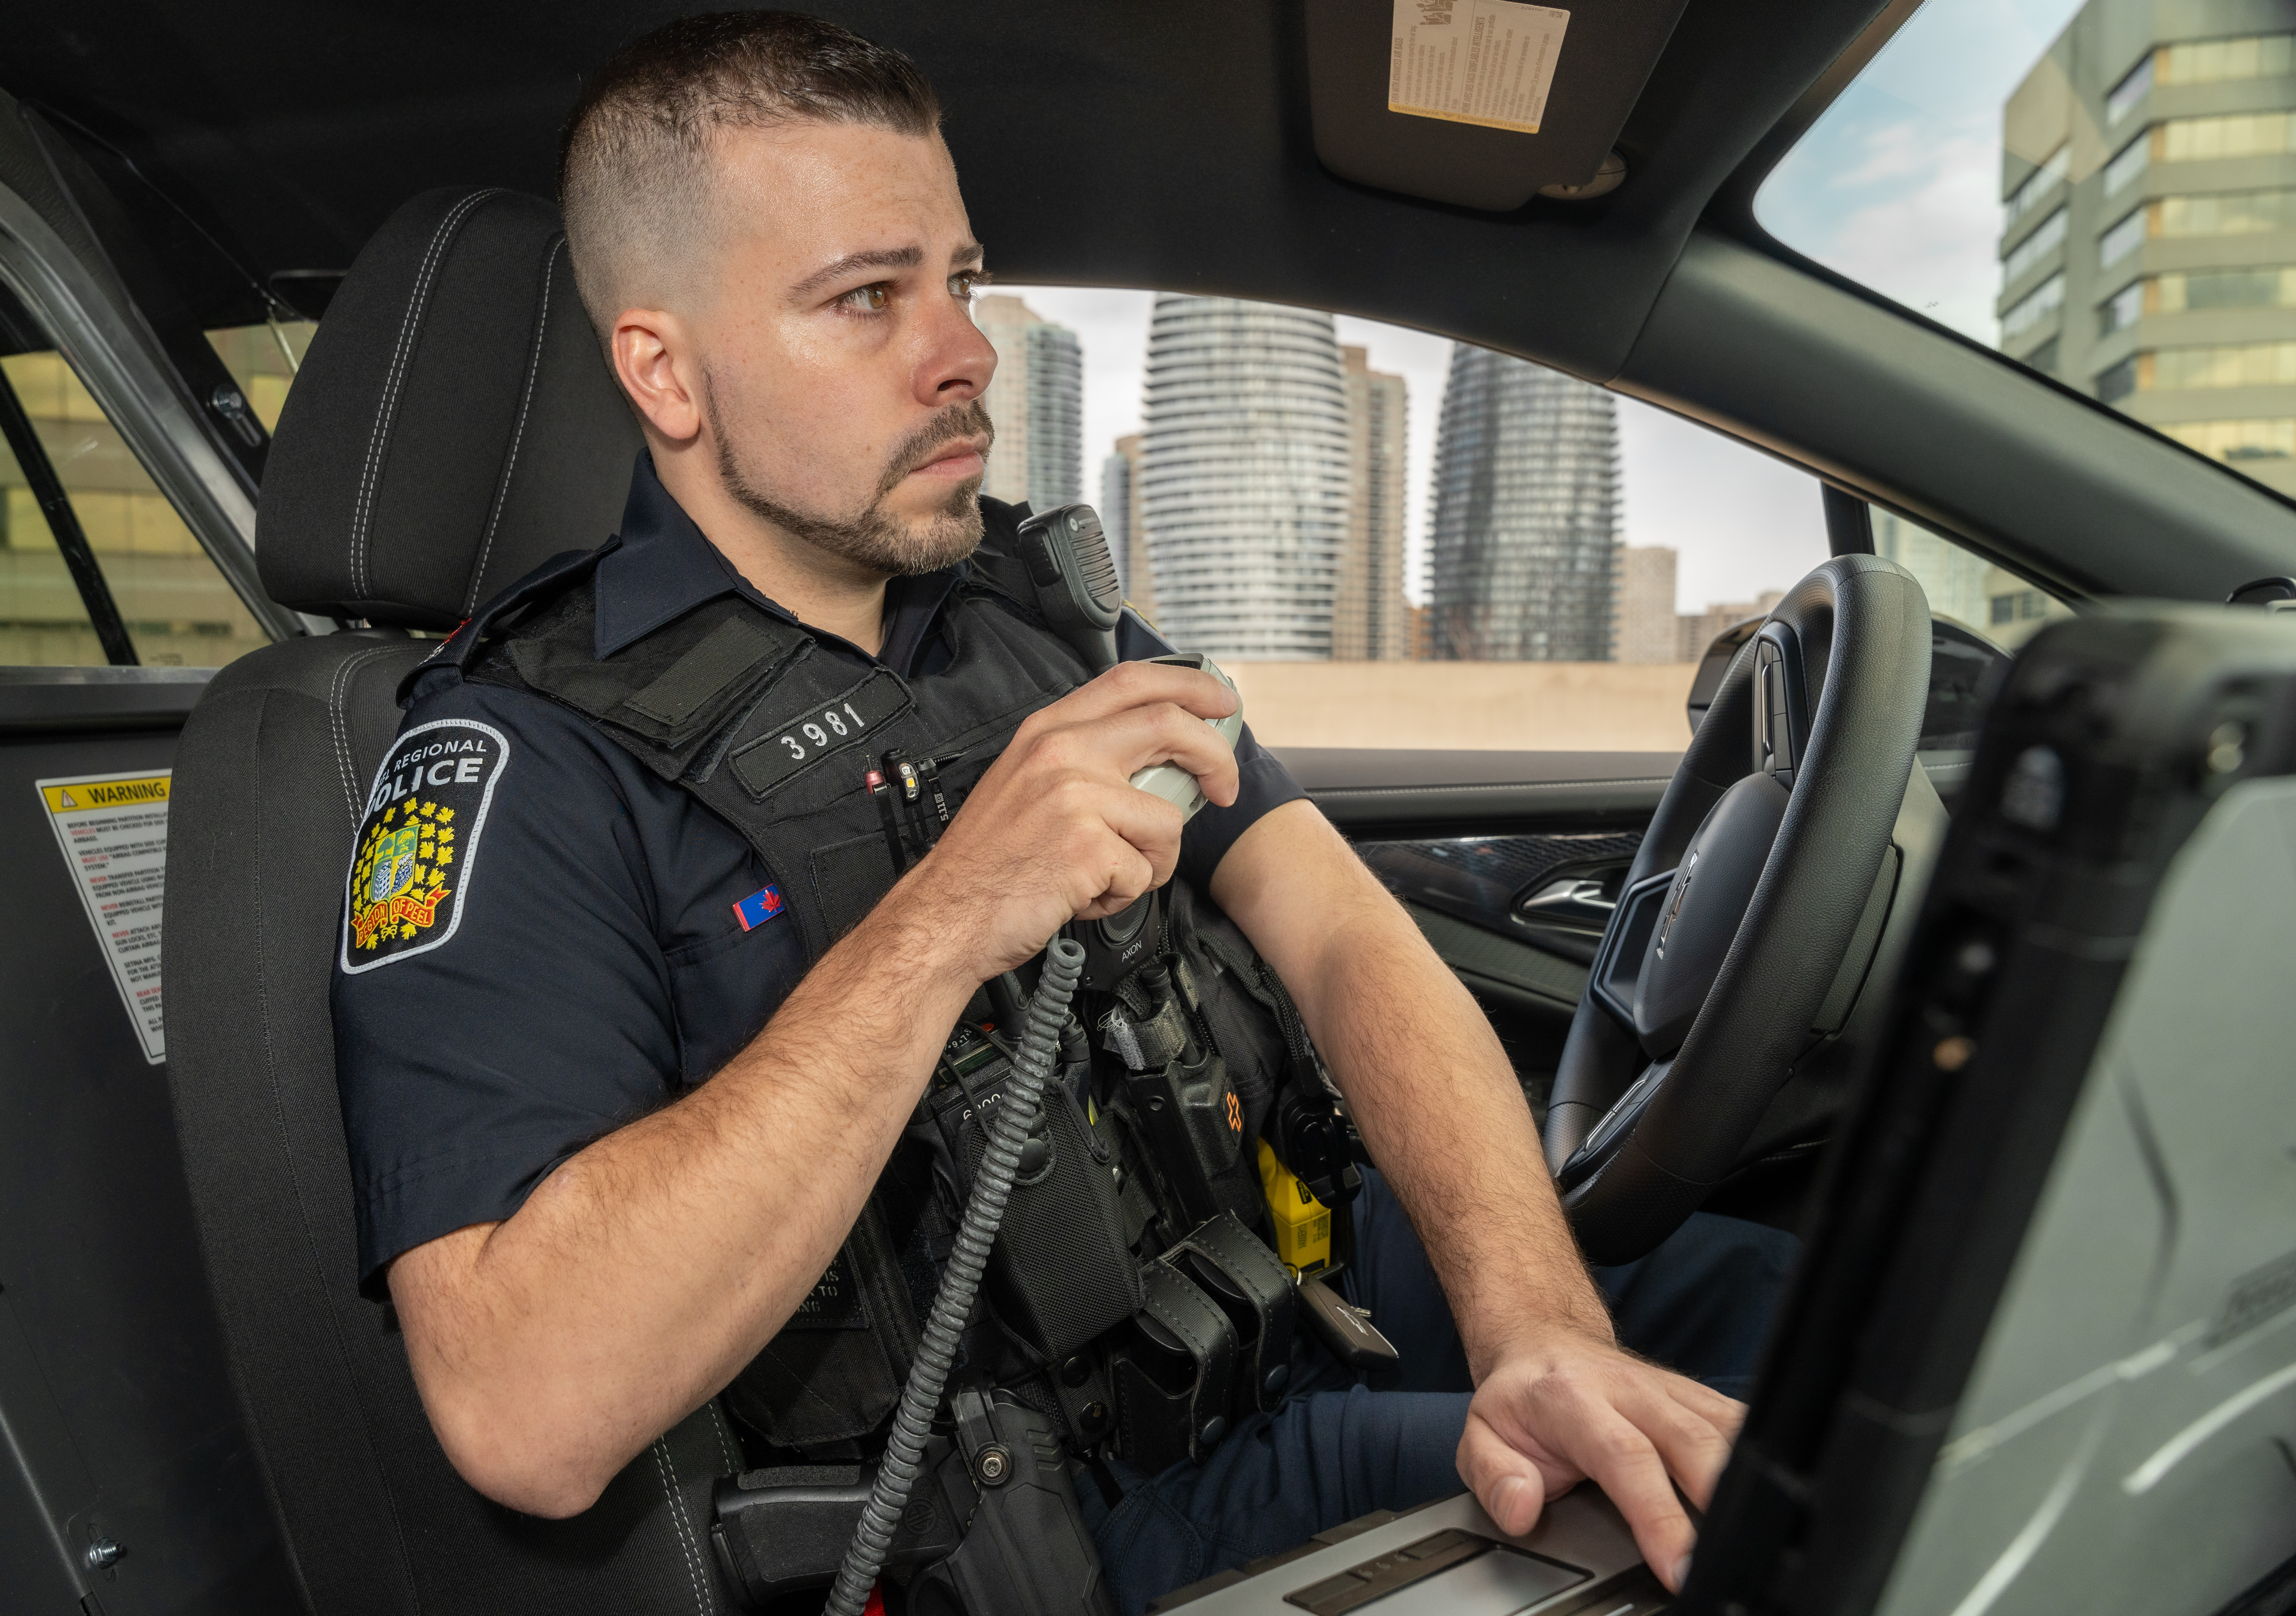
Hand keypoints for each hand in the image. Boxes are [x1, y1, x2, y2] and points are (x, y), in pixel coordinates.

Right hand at [908, 661, 1240, 974]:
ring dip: (1150, 861)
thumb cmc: (989, 861)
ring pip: (1165, 822)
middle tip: (1224, 789)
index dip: (1189, 685)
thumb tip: (1158, 760)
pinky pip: (1144, 872)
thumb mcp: (1028, 783)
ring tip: (1103, 876)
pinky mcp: (1087, 846)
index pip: (1131, 681)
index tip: (1220, 703)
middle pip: (1169, 725)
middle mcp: (1060, 752)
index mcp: (1046, 732)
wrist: (945, 915)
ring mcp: (1074, 796)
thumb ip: (1085, 759)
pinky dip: (1122, 895)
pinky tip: (1083, 895)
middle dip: (1215, 758)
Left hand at [1457, 1329, 1744, 1593]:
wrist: (1545, 1343)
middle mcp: (1630, 1389)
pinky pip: (1740, 1420)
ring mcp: (1671, 1388)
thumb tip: (1521, 1510)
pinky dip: (1761, 1454)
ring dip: (1748, 1480)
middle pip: (1692, 1442)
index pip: (1626, 1458)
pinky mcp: (1699, 1394)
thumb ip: (1493, 1476)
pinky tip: (1773, 1491)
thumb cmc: (1521, 1400)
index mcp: (1574, 1399)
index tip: (1678, 1567)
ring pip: (1726, 1430)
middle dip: (1718, 1505)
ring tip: (1760, 1535)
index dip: (1658, 1516)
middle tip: (1727, 1563)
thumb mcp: (1480, 1435)